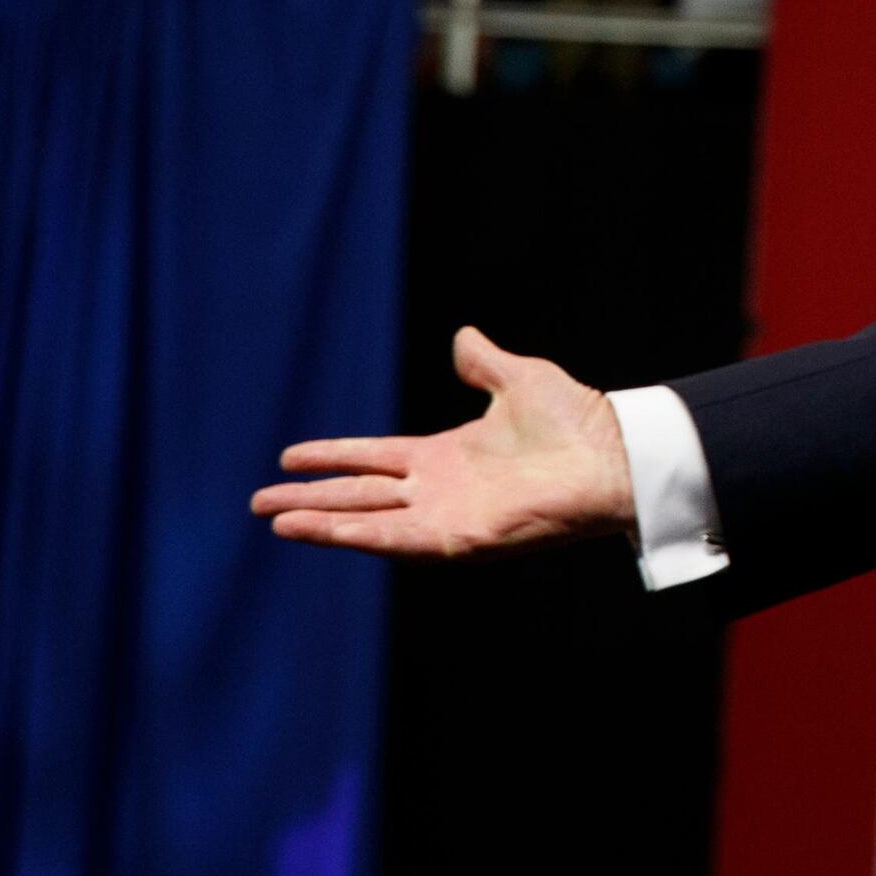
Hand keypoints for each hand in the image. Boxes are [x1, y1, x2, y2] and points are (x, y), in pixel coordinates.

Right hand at [251, 327, 634, 557]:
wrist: (616, 455)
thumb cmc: (580, 421)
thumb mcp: (520, 379)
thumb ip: (484, 363)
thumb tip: (464, 337)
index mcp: (447, 455)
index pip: (374, 457)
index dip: (333, 457)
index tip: (290, 457)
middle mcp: (440, 489)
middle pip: (359, 494)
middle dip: (310, 498)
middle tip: (259, 501)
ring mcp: (447, 515)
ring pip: (368, 520)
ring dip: (320, 520)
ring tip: (274, 518)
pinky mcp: (459, 537)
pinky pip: (396, 539)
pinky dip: (355, 535)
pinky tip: (316, 531)